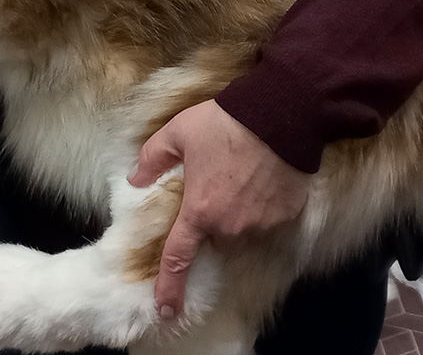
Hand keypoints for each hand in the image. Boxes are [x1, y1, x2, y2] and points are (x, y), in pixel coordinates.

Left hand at [129, 100, 309, 318]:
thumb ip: (152, 159)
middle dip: (210, 213)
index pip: (178, 257)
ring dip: (237, 208)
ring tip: (241, 171)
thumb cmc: (223, 123)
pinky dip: (262, 202)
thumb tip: (135, 179)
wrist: (279, 115)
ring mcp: (261, 223)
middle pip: (214, 232)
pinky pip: (267, 217)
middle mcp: (230, 226)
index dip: (169, 285)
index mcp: (199, 211)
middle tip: (216, 177)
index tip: (165, 308)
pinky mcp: (286, 216)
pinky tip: (263, 175)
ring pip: (241, 226)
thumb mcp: (177, 132)